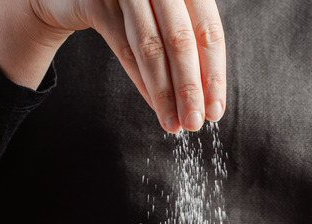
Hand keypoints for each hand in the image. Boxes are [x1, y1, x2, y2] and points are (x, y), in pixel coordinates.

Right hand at [0, 0, 225, 132]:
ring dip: (164, 92)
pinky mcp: (96, 0)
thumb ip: (187, 43)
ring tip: (173, 123)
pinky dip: (141, 80)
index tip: (214, 110)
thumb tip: (208, 97)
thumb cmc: (130, 7)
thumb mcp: (165, 15)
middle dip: (190, 88)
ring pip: (150, 46)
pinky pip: (123, 46)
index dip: (213, 74)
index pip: (208, 30)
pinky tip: (155, 105)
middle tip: (194, 123)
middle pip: (181, 40)